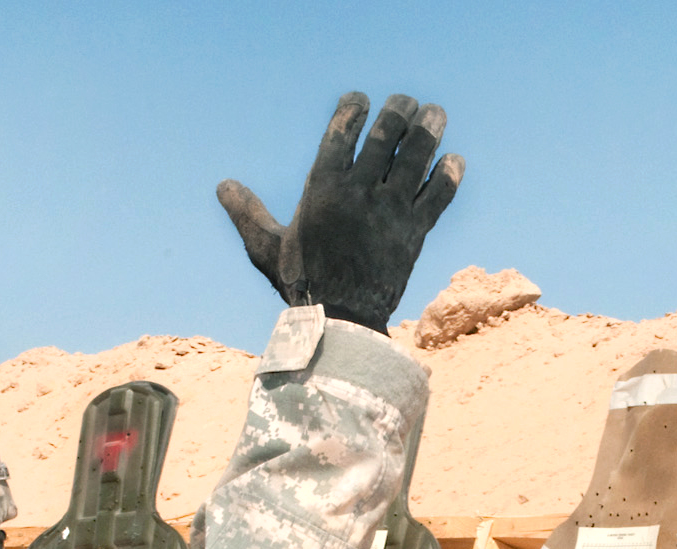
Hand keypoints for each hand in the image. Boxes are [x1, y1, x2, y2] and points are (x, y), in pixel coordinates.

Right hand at [217, 92, 464, 333]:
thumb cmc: (302, 282)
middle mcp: (359, 192)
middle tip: (407, 103)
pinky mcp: (415, 233)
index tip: (361, 99)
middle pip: (387, 135)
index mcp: (322, 189)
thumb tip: (222, 185)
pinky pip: (438, 196)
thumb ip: (247, 212)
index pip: (342, 132)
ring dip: (428, 130)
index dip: (353, 109)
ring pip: (416, 157)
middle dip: (399, 111)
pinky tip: (454, 160)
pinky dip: (448, 175)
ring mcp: (391, 211)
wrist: (342, 321)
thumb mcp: (266, 247)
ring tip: (434, 114)